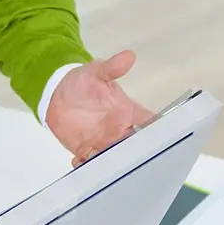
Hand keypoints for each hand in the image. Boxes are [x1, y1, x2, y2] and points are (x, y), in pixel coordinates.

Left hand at [42, 51, 156, 165]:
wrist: (57, 93)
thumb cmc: (82, 82)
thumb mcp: (96, 71)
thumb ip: (112, 67)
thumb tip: (129, 56)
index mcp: (126, 111)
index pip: (149, 122)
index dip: (160, 130)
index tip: (166, 138)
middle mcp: (118, 129)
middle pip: (135, 146)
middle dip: (137, 154)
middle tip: (137, 160)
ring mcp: (103, 141)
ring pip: (115, 157)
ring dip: (113, 164)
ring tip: (111, 168)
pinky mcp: (86, 149)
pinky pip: (90, 162)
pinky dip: (88, 167)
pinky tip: (82, 164)